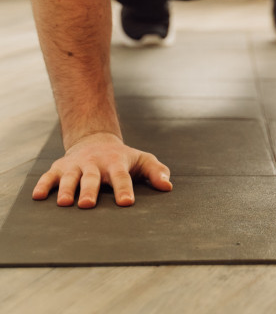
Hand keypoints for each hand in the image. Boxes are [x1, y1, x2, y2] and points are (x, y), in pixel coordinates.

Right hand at [32, 132, 172, 207]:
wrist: (95, 140)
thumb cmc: (122, 158)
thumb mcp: (141, 160)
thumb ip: (155, 171)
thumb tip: (168, 186)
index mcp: (115, 163)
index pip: (121, 177)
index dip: (124, 189)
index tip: (125, 202)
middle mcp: (94, 164)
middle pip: (92, 178)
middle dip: (89, 190)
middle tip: (88, 204)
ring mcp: (75, 165)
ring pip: (69, 177)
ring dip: (66, 189)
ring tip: (64, 203)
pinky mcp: (59, 168)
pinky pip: (49, 176)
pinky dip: (43, 185)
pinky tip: (37, 196)